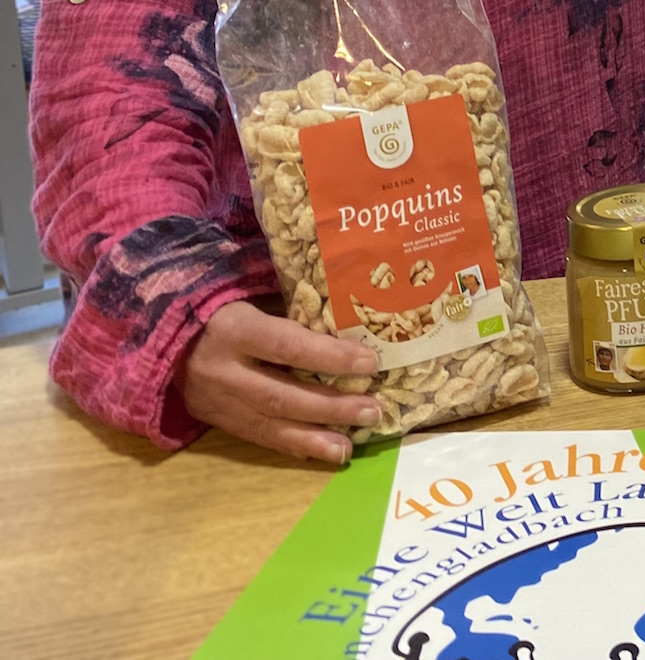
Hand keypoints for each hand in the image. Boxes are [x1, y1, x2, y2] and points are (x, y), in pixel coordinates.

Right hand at [179, 299, 381, 464]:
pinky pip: (255, 436)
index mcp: (233, 330)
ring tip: (349, 447)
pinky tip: (319, 453)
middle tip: (372, 411)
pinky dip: (290, 445)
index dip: (330, 357)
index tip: (370, 363)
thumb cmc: (223, 309)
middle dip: (331, 408)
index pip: (288, 346)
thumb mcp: (253, 300)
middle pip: (281, 395)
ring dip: (314, 438)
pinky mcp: (212, 419)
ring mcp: (213, 400)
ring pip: (268, 425)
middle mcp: (221, 370)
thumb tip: (350, 331)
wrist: (163, 335)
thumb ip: (292, 316)